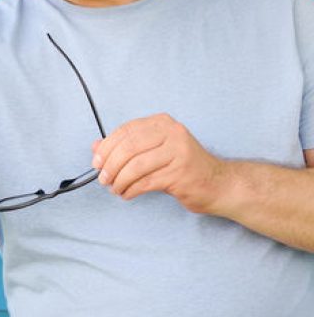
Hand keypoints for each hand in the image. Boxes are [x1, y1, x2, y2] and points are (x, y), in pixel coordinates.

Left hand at [91, 113, 227, 213]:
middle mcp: (172, 133)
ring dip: (120, 180)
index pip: (126, 131)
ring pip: (136, 166)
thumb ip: (126, 146)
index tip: (96, 162)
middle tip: (103, 179)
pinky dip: (131, 189)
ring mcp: (178, 153)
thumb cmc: (182, 166)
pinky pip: (146, 182)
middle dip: (110, 165)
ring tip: (115, 189)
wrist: (219, 184)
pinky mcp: (180, 174)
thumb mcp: (154, 150)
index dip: (107, 147)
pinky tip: (127, 194)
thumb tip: (96, 147)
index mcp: (162, 123)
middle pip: (129, 147)